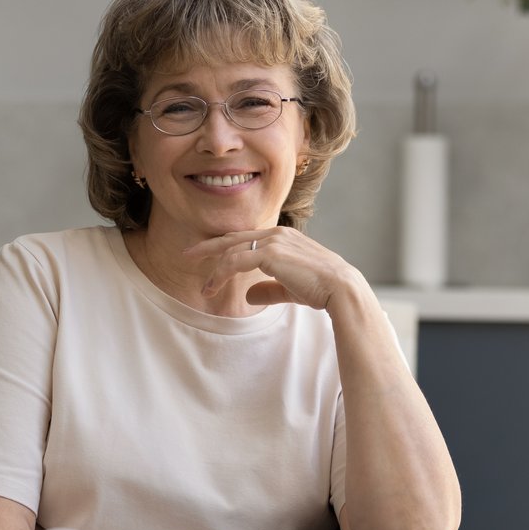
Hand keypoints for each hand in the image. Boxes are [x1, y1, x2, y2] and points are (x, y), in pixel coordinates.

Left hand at [183, 228, 363, 311]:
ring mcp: (273, 241)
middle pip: (233, 237)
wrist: (340, 289)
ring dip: (214, 269)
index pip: (246, 237)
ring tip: (204, 287)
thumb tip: (248, 295)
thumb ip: (269, 289)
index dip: (225, 246)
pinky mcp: (270, 254)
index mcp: (282, 237)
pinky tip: (213, 285)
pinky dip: (220, 273)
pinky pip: (235, 261)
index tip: (208, 255)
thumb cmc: (321, 289)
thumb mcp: (290, 288)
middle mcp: (276, 234)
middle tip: (188, 254)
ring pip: (231, 251)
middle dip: (208, 247)